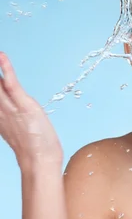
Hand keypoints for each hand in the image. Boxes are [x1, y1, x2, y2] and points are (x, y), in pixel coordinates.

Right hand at [0, 52, 62, 169]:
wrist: (40, 161)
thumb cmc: (33, 147)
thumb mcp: (18, 129)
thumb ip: (11, 115)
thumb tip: (11, 103)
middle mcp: (0, 110)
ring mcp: (11, 108)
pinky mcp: (24, 106)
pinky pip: (12, 84)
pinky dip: (6, 69)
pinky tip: (1, 56)